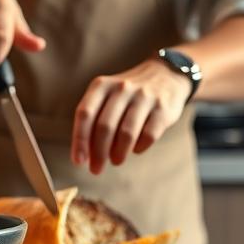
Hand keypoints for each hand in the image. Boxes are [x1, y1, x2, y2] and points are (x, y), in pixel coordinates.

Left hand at [71, 59, 191, 173]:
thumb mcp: (106, 96)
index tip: (78, 161)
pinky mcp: (163, 109)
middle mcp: (122, 88)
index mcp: (101, 85)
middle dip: (98, 153)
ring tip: (115, 161)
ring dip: (118, 153)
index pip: (85, 114)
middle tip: (96, 169)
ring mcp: (144, 97)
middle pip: (105, 127)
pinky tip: (135, 149)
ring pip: (126, 133)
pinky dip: (139, 148)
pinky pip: (148, 135)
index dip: (79, 140)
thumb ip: (94, 121)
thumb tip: (85, 155)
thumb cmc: (127, 94)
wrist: (165, 75)